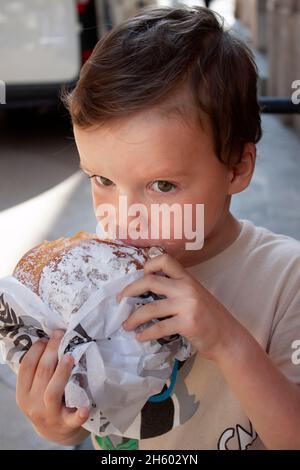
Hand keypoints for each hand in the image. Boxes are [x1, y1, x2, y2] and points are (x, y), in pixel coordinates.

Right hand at [16, 330, 89, 445]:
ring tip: (70, 356)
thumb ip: (40, 370)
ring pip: (53, 391)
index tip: (48, 337)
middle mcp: (33, 404)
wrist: (56, 431)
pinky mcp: (66, 424)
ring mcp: (49, 415)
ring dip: (62, 372)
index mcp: (23, 393)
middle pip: (42, 373)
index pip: (26, 366)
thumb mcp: (36, 389)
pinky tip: (84, 408)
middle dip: (52, 351)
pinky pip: (72, 418)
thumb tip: (52, 338)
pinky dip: (79, 413)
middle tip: (61, 336)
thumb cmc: (46, 402)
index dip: (37, 349)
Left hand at [118, 253, 240, 361]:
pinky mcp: (187, 323)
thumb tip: (149, 291)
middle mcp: (187, 288)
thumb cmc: (211, 319)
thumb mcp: (196, 297)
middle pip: (150, 281)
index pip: (165, 260)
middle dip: (130, 290)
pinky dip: (146, 334)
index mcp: (188, 279)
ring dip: (134, 318)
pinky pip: (159, 328)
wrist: (229, 338)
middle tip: (120, 300)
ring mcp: (187, 305)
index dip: (149, 265)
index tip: (140, 277)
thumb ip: (178, 290)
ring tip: (126, 325)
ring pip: (150, 308)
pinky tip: (141, 337)